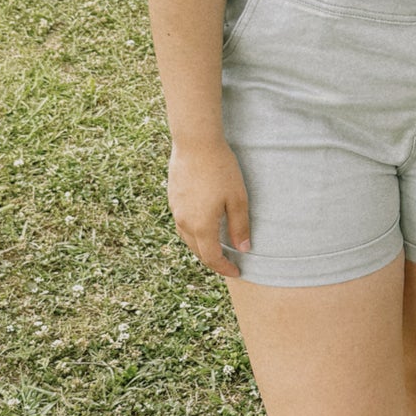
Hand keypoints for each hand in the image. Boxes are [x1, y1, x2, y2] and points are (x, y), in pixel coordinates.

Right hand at [167, 140, 250, 278]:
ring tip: (217, 245)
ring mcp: (176, 210)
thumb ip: (239, 227)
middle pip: (198, 251)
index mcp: (202, 226)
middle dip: (213, 260)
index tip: (237, 272)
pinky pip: (182, 223)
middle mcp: (184, 222)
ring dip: (202, 246)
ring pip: (188, 238)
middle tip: (229, 262)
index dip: (225, 268)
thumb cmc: (221, 169)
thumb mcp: (238, 199)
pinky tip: (204, 224)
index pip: (212, 258)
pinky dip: (194, 231)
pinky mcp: (173, 198)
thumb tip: (243, 249)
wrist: (195, 143)